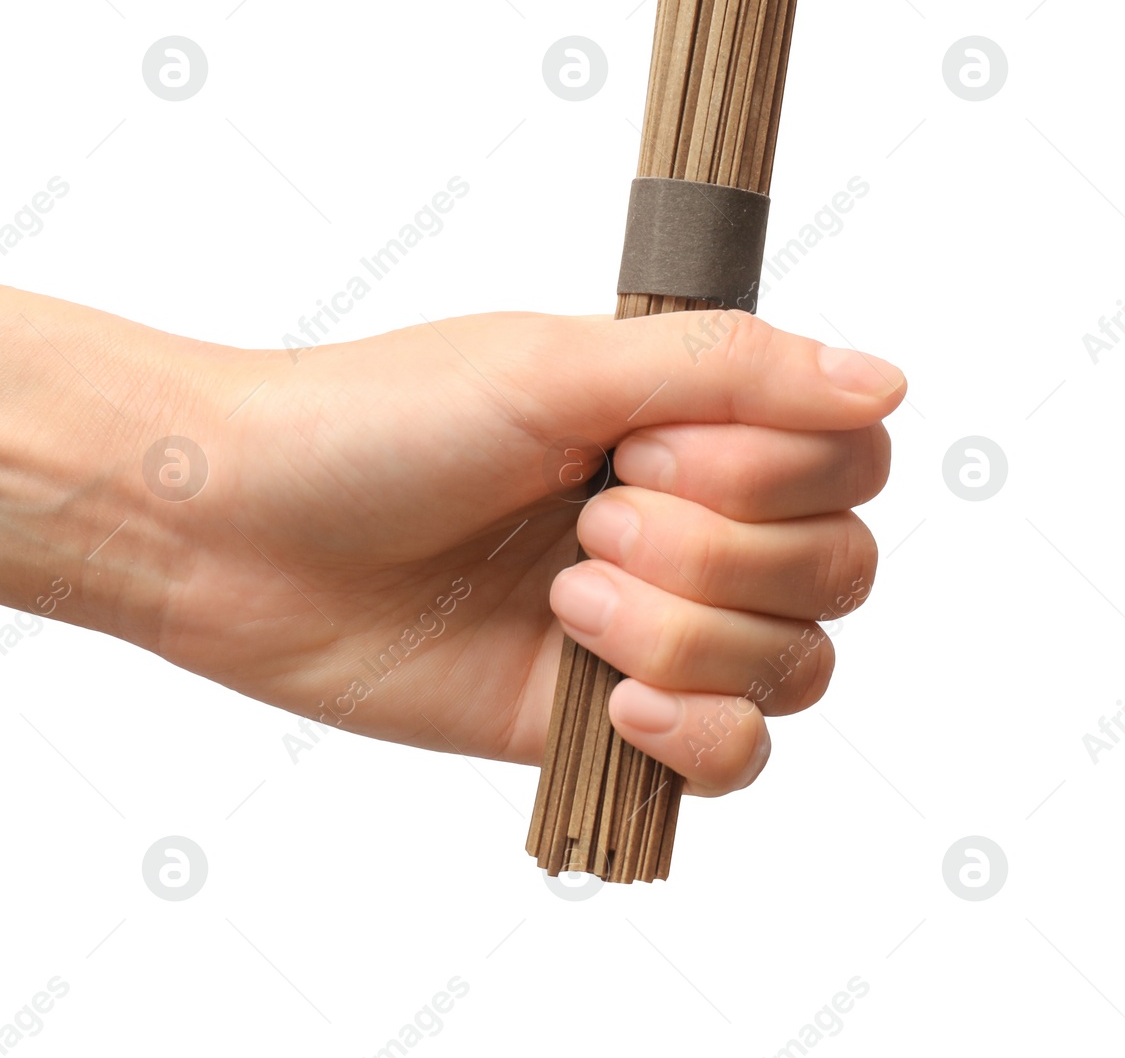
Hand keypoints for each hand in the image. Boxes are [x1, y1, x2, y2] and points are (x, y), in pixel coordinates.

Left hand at [99, 310, 903, 797]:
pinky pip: (738, 758)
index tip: (641, 448)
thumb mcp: (553, 367)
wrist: (238, 532)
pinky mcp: (601, 717)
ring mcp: (648, 622)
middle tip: (587, 519)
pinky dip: (699, 734)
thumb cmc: (374, 423)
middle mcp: (682, 515)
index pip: (845, 454)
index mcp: (678, 417)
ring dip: (684, 633)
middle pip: (836, 563)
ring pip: (794, 662)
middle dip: (716, 551)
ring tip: (563, 597)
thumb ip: (727, 371)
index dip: (771, 468)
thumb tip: (886, 380)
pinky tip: (616, 700)